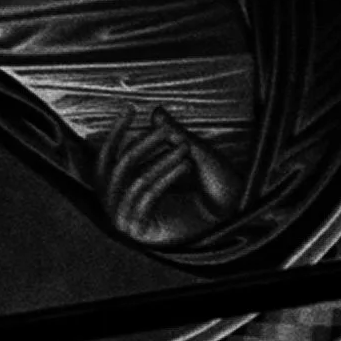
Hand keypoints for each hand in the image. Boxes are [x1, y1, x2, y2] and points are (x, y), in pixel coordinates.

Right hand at [96, 106, 244, 251]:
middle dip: (142, 145)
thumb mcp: (190, 153)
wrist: (232, 214)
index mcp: (127, 183)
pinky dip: (166, 178)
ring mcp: (130, 218)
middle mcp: (123, 201)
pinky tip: (185, 165)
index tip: (131, 109)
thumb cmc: (214, 185)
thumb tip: (156, 111)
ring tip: (185, 149)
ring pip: (136, 181)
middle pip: (119, 168)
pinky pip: (147, 197)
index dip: (116, 132)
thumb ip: (171, 133)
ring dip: (161, 161)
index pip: (108, 156)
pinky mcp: (141, 231)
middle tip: (166, 131)